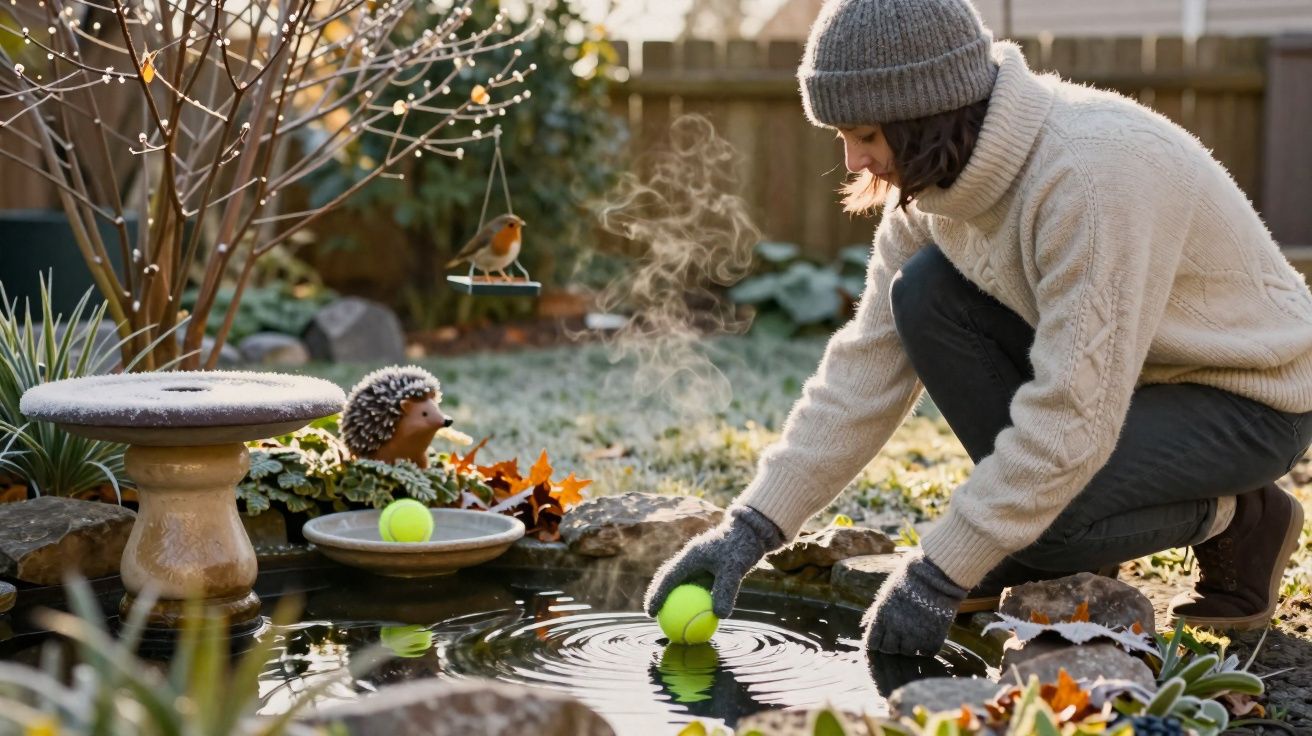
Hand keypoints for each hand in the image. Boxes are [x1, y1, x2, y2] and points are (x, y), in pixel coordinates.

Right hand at [644, 505, 786, 618]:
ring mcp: (699, 564)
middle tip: (652, 616)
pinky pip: (697, 587)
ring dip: (673, 598)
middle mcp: (691, 560)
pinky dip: (693, 600)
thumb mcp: (734, 570)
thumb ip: (725, 591)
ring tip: (669, 619)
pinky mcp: (709, 569)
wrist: (753, 534)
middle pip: (667, 579)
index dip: (657, 595)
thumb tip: (719, 616)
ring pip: (681, 583)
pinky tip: (696, 616)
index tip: (651, 612)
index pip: (668, 578)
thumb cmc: (741, 548)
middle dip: (657, 596)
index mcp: (691, 557)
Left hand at [863, 553, 966, 656]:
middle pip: (889, 650)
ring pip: (908, 653)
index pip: (873, 643)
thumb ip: (877, 610)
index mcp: (882, 617)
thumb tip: (864, 624)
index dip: (877, 642)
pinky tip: (929, 636)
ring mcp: (915, 635)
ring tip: (916, 634)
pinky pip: (927, 652)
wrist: (937, 573)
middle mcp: (896, 629)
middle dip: (893, 645)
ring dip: (910, 646)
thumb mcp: (888, 592)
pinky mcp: (934, 637)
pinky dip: (927, 647)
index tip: (882, 639)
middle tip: (900, 637)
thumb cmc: (910, 578)